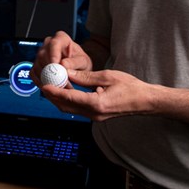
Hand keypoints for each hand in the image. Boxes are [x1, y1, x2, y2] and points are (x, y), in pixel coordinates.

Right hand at [33, 31, 92, 86]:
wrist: (76, 68)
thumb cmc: (80, 61)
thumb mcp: (83, 61)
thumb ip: (75, 62)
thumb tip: (64, 64)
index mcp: (61, 38)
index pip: (54, 43)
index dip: (53, 54)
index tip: (56, 65)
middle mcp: (48, 44)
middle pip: (43, 54)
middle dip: (49, 69)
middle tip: (58, 81)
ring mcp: (41, 54)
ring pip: (37, 64)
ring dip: (46, 77)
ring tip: (58, 87)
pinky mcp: (37, 64)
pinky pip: (34, 72)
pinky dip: (40, 81)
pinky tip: (48, 87)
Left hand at [39, 68, 155, 121]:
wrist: (145, 101)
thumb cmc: (131, 88)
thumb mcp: (107, 77)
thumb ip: (85, 76)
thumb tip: (67, 72)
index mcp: (97, 104)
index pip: (70, 98)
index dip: (55, 91)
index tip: (45, 84)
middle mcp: (94, 114)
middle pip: (65, 106)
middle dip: (52, 95)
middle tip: (43, 83)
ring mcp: (95, 116)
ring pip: (69, 109)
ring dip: (58, 98)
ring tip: (49, 85)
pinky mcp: (96, 115)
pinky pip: (76, 108)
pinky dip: (67, 100)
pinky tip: (63, 90)